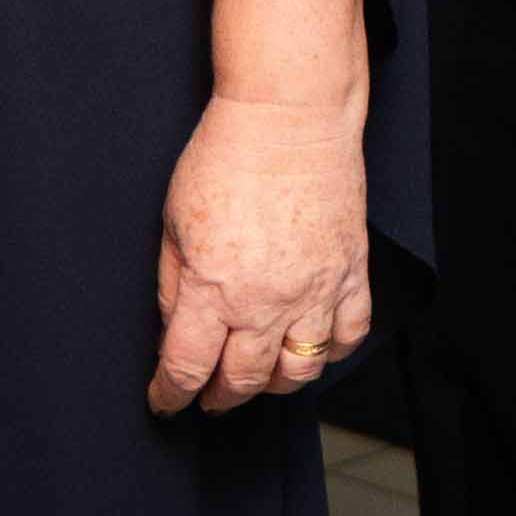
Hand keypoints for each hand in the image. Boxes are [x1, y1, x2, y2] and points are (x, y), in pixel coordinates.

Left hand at [153, 92, 371, 414]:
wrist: (290, 116)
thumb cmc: (227, 155)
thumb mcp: (173, 222)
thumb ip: (172, 284)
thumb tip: (173, 329)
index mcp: (213, 288)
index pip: (186, 368)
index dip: (170, 394)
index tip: (165, 399)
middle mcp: (265, 300)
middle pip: (242, 380)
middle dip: (219, 397)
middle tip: (209, 396)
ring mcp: (314, 290)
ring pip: (298, 371)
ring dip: (273, 383)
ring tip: (258, 375)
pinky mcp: (350, 272)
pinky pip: (348, 336)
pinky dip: (330, 352)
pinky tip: (310, 345)